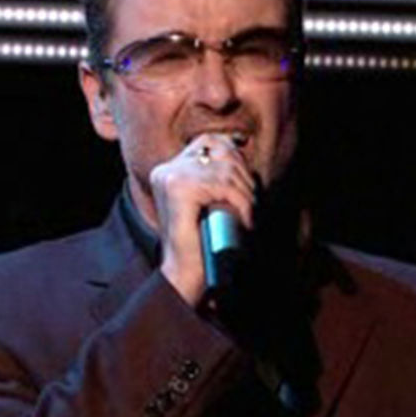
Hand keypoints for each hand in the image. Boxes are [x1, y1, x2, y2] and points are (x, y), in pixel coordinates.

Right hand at [149, 132, 257, 306]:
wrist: (186, 274)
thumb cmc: (204, 242)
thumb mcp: (211, 202)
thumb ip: (218, 176)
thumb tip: (238, 146)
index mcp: (169, 171)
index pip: (210, 141)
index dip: (235, 157)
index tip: (245, 185)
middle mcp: (165, 170)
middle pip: (220, 149)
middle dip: (244, 176)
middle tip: (250, 204)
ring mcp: (170, 177)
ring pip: (225, 169)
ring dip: (245, 194)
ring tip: (246, 216)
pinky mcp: (178, 188)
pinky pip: (223, 184)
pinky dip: (241, 202)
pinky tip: (243, 220)